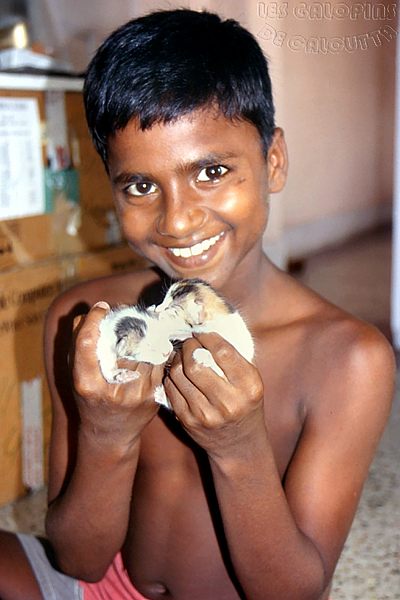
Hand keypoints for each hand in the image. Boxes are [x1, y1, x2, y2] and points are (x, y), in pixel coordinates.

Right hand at [71, 302, 163, 447]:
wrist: (111, 435)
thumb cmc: (90, 399)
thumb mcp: (75, 375)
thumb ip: (78, 344)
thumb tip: (91, 313)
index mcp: (86, 384)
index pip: (88, 343)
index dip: (94, 319)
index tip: (101, 307)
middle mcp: (112, 389)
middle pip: (122, 342)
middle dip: (126, 321)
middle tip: (127, 310)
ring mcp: (137, 392)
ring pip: (144, 348)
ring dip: (146, 331)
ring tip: (143, 321)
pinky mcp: (155, 394)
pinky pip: (158, 359)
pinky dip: (157, 346)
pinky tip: (154, 340)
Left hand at [164, 333, 264, 458]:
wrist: (239, 445)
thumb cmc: (246, 406)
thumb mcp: (250, 382)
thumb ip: (233, 359)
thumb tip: (206, 329)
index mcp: (249, 387)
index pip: (223, 352)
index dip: (206, 336)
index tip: (200, 330)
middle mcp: (228, 401)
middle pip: (196, 362)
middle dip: (188, 346)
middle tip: (188, 342)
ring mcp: (206, 413)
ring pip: (179, 374)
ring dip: (176, 360)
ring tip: (181, 355)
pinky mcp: (188, 421)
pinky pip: (171, 389)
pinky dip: (171, 376)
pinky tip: (177, 373)